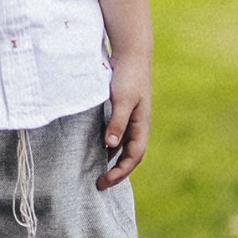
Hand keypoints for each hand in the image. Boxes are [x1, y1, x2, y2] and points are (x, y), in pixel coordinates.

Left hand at [100, 55, 151, 188]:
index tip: (103, 182)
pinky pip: (115, 133)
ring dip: (111, 159)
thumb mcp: (121, 99)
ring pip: (122, 145)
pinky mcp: (121, 109)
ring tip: (95, 171)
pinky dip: (107, 144)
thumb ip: (117, 122)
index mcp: (141, 125)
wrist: (130, 53)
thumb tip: (110, 146)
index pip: (133, 157)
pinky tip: (95, 148)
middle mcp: (138, 124)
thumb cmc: (127, 75)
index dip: (120, 172)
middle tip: (98, 184)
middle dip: (116, 171)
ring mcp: (130, 118)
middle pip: (129, 155)